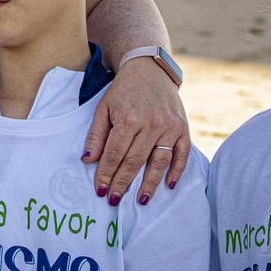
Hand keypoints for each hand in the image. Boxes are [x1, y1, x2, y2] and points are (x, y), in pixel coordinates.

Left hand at [83, 57, 189, 204]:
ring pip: (159, 161)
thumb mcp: (103, 107)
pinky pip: (182, 154)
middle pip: (134, 161)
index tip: (100, 190)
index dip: (106, 174)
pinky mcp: (182, 127)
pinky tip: (169, 185)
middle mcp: (150, 124)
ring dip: (150, 184)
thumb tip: (88, 160)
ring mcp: (169, 126)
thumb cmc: (123, 91)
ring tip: (141, 200)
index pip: (115, 154)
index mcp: (128, 119)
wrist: (150, 69)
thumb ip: (96, 135)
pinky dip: (177, 170)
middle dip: (123, 183)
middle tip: (114, 200)